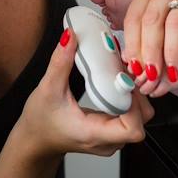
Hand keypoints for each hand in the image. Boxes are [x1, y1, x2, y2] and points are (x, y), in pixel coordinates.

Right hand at [15, 28, 154, 160]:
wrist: (36, 140)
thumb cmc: (40, 122)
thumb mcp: (47, 88)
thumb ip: (60, 62)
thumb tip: (70, 37)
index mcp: (94, 134)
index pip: (132, 128)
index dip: (135, 105)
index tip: (124, 84)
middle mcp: (108, 140)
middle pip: (142, 120)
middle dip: (138, 93)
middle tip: (125, 73)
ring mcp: (112, 138)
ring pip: (140, 117)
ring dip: (136, 95)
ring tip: (122, 76)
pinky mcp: (112, 131)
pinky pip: (132, 115)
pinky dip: (130, 99)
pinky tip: (119, 83)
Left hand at [110, 0, 177, 94]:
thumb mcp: (161, 20)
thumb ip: (143, 37)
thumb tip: (131, 62)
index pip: (134, 17)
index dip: (132, 44)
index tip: (135, 68)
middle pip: (152, 19)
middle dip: (150, 50)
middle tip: (152, 74)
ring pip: (176, 22)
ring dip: (172, 51)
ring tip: (174, 72)